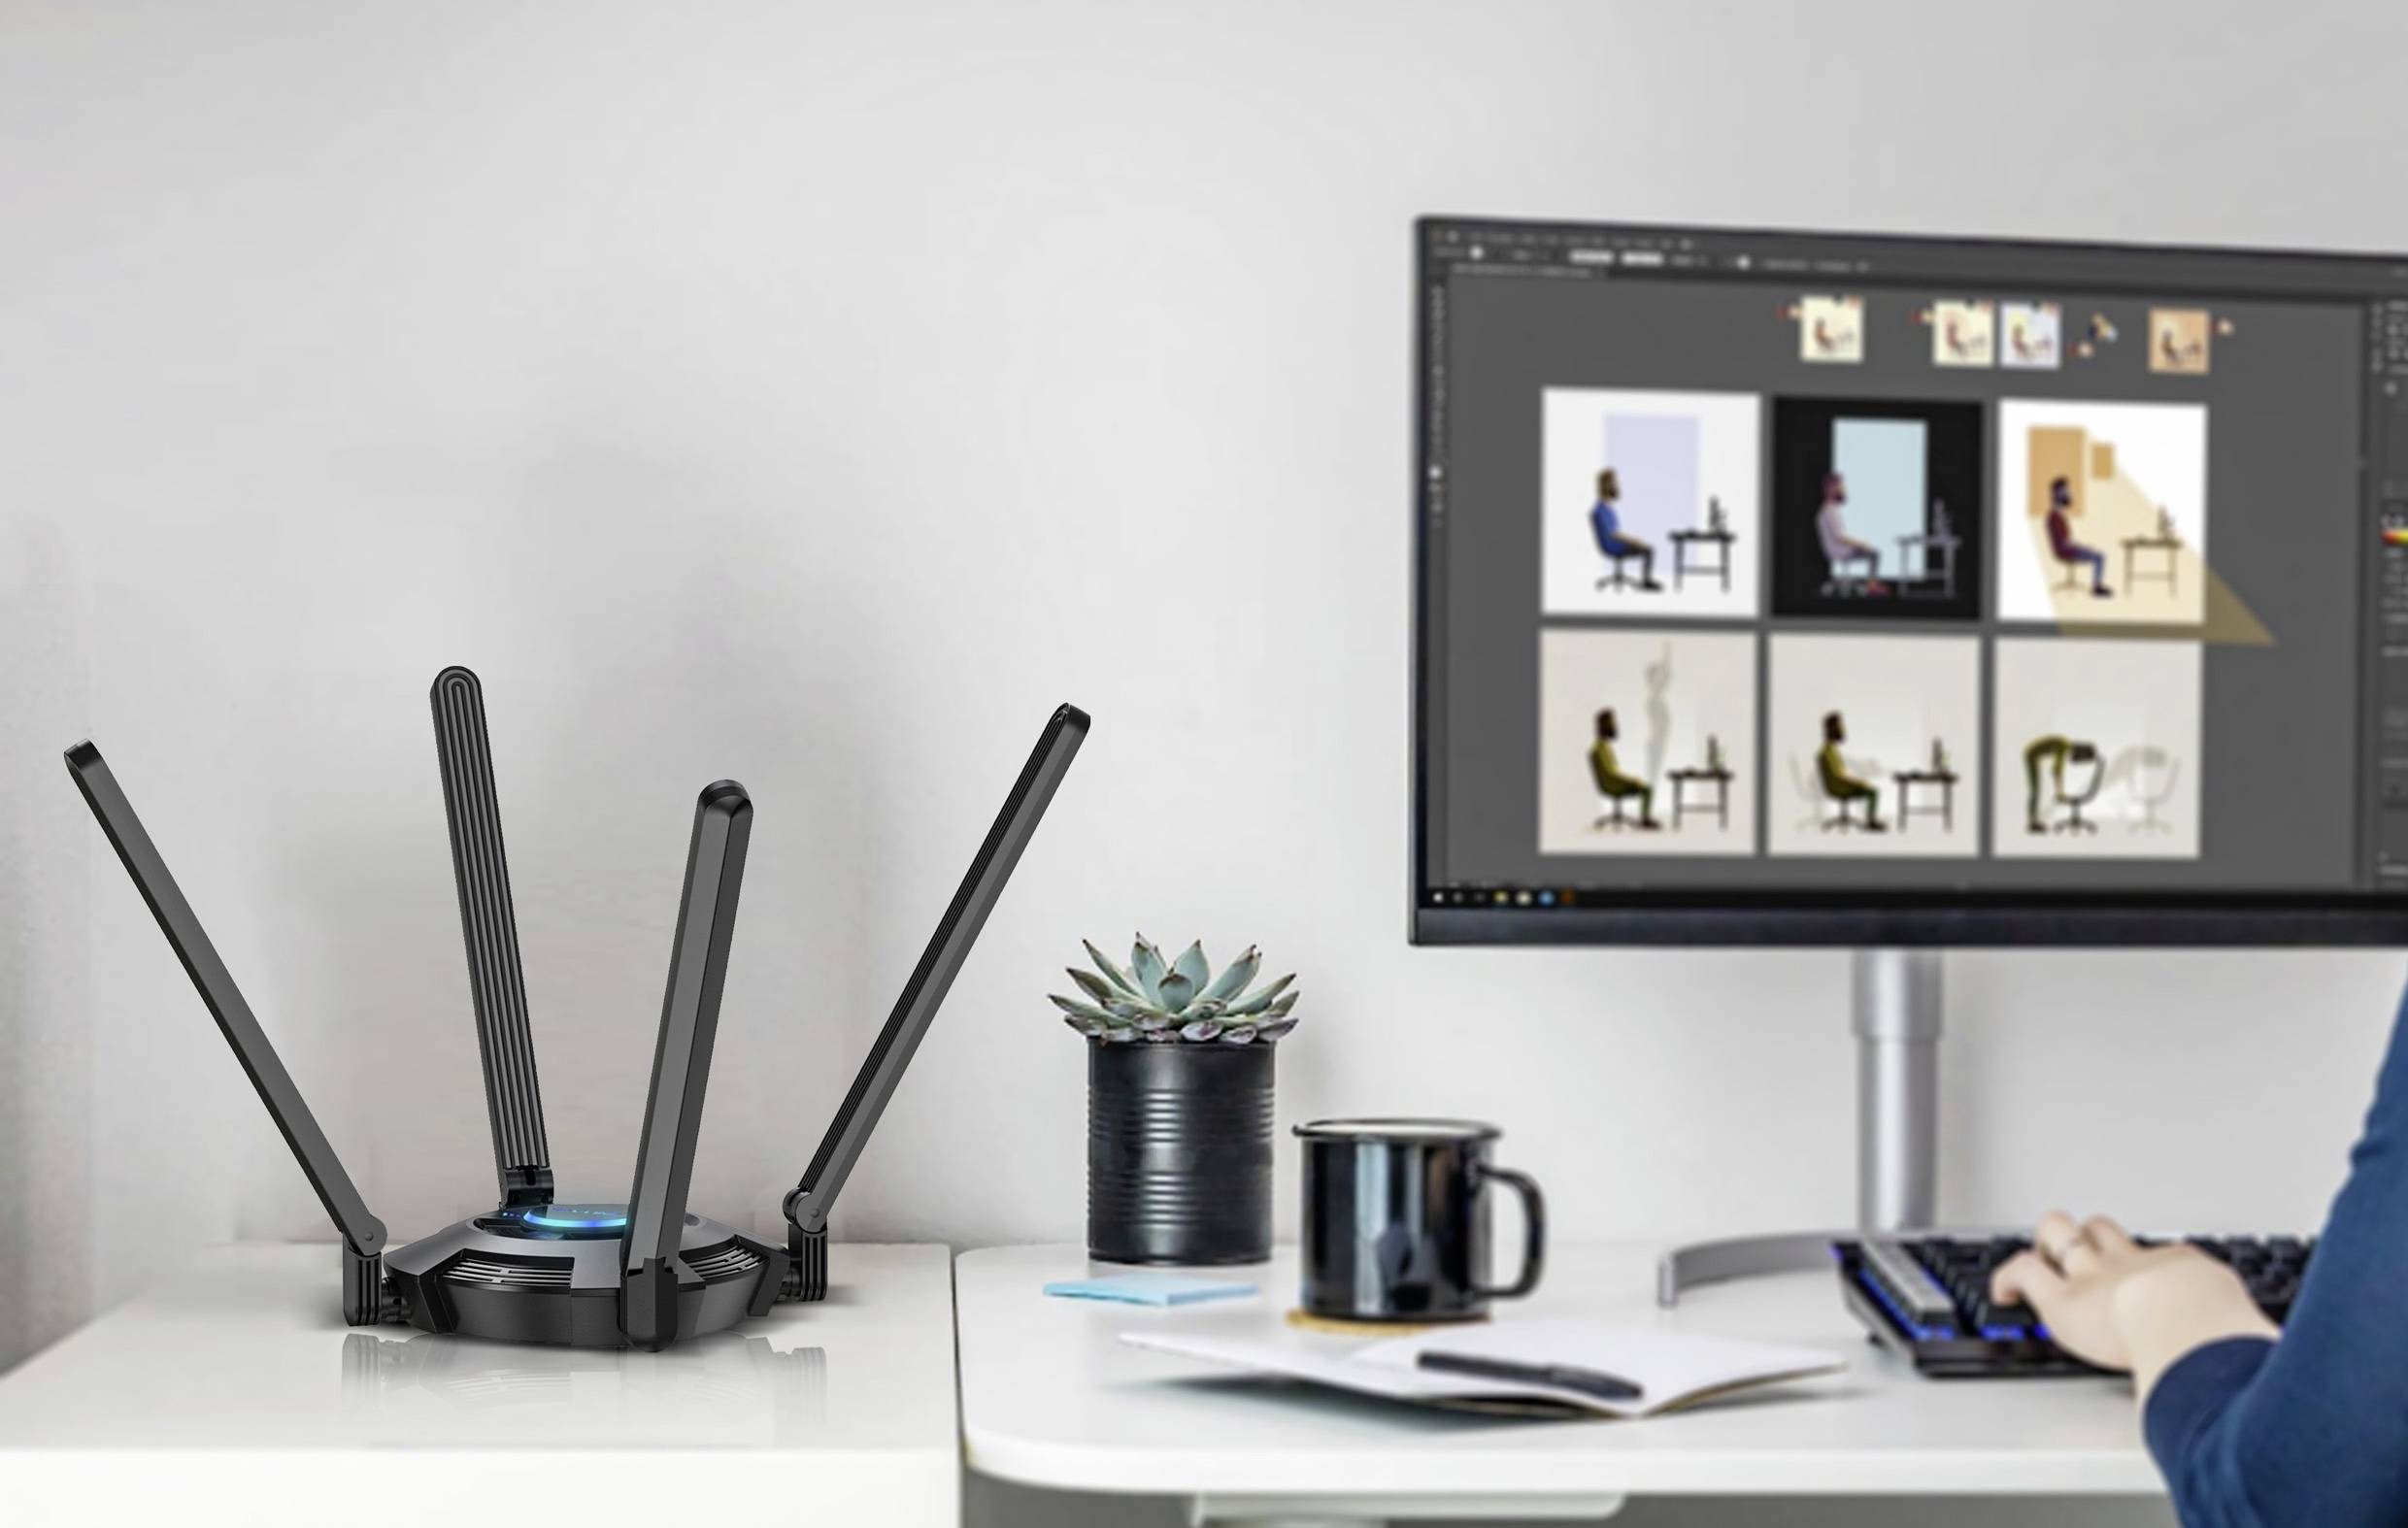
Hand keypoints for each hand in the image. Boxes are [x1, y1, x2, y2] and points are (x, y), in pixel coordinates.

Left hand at [1992, 1211, 2276, 1398]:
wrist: (2190, 1323)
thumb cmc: (2223, 1329)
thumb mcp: (2249, 1328)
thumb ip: (2255, 1342)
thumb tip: (2278, 1363)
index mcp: (2184, 1270)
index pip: (2162, 1257)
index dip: (2145, 1263)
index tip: (2144, 1275)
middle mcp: (2135, 1262)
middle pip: (2103, 1227)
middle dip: (2091, 1235)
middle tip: (2081, 1250)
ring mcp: (2095, 1274)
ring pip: (2059, 1232)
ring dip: (2049, 1240)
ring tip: (2042, 1256)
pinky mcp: (2061, 1298)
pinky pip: (2021, 1270)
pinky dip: (2006, 1277)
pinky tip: (2001, 1292)